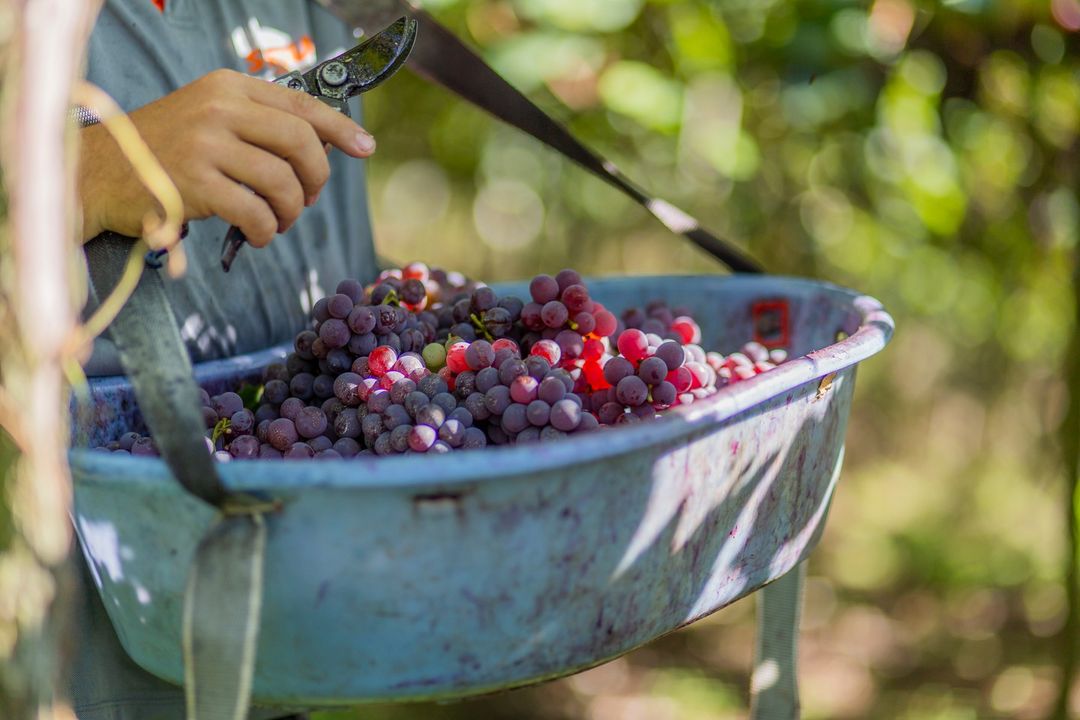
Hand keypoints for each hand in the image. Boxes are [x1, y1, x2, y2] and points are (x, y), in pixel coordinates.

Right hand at [77, 68, 375, 244]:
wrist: (97, 174)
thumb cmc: (161, 152)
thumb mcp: (207, 118)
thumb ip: (255, 125)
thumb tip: (319, 147)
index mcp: (228, 87)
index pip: (301, 104)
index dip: (340, 129)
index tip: (365, 148)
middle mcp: (219, 108)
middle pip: (302, 142)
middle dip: (316, 178)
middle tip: (306, 200)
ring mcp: (206, 144)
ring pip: (283, 181)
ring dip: (291, 212)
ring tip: (276, 222)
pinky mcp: (195, 184)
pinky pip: (257, 213)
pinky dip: (267, 231)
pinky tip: (257, 234)